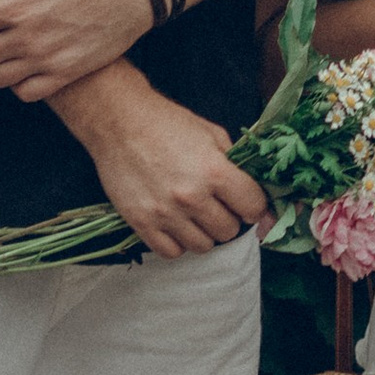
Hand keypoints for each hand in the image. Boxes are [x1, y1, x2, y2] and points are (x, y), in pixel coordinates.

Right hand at [61, 68, 267, 257]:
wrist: (119, 122)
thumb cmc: (167, 123)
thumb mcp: (211, 133)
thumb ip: (233, 162)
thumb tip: (252, 188)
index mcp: (214, 171)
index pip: (253, 207)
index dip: (255, 206)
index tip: (248, 203)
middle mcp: (192, 197)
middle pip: (229, 231)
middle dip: (229, 218)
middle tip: (219, 205)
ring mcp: (165, 214)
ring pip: (203, 246)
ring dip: (205, 233)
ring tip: (197, 216)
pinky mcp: (141, 224)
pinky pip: (172, 252)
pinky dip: (178, 243)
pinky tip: (177, 225)